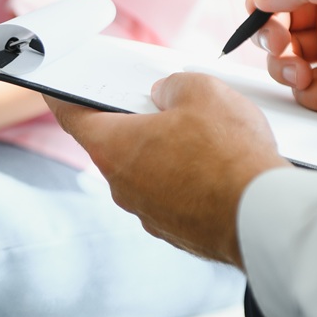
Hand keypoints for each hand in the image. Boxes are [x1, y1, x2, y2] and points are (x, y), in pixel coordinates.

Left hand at [46, 74, 289, 267]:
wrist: (263, 215)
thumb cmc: (229, 153)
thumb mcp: (201, 90)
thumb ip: (172, 86)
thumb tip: (166, 97)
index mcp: (113, 147)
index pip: (72, 116)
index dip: (62, 98)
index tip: (53, 91)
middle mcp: (122, 186)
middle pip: (116, 144)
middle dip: (136, 122)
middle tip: (163, 104)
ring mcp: (148, 213)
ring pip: (148, 172)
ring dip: (166, 153)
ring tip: (206, 137)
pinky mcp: (176, 231)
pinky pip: (173, 196)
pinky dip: (187, 181)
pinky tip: (217, 168)